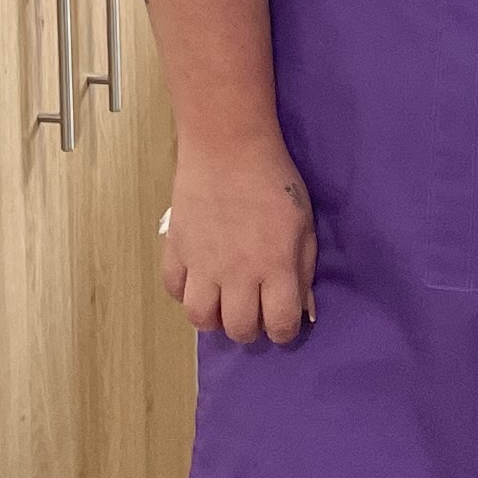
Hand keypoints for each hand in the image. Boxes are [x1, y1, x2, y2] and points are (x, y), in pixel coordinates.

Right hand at [164, 128, 318, 345]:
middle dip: (250, 328)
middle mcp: (237, 273)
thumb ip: (303, 268)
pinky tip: (198, 279)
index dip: (285, 331)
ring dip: (214, 317)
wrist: (228, 146)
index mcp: (275, 266)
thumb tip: (302, 306)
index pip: (280, 324)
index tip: (284, 321)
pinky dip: (184, 291)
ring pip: (199, 318)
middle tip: (253, 311)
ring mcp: (202, 264)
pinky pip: (173, 289)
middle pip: (239, 329)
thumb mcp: (304, 223)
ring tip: (222, 302)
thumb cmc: (274, 180)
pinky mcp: (176, 249)